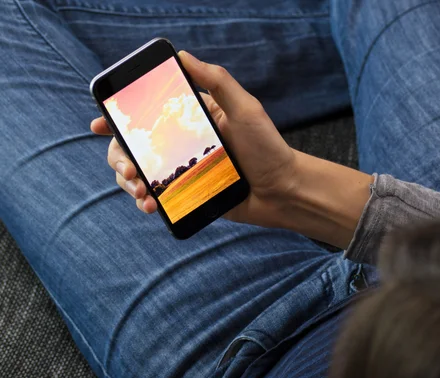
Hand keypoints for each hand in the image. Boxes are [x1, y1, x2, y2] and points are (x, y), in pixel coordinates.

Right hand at [92, 51, 372, 247]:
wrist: (282, 190)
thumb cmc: (267, 147)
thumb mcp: (245, 108)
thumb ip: (217, 81)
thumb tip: (183, 55)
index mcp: (191, 121)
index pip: (148, 115)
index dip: (120, 119)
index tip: (101, 122)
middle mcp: (182, 145)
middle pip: (134, 147)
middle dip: (120, 156)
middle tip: (129, 167)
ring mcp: (182, 172)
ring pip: (140, 174)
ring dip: (129, 182)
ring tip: (139, 189)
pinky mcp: (187, 195)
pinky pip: (158, 197)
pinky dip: (147, 201)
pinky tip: (151, 204)